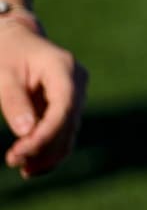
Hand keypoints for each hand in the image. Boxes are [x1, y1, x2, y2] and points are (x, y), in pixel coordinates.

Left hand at [0, 16, 86, 177]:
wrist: (13, 39)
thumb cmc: (5, 54)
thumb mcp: (2, 75)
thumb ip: (14, 102)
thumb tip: (26, 133)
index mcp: (63, 68)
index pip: (63, 107)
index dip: (46, 133)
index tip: (20, 153)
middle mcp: (77, 81)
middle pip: (68, 122)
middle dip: (44, 146)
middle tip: (13, 162)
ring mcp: (76, 93)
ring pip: (69, 131)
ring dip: (48, 153)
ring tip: (23, 169)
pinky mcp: (68, 104)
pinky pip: (64, 130)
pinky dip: (50, 149)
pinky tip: (34, 167)